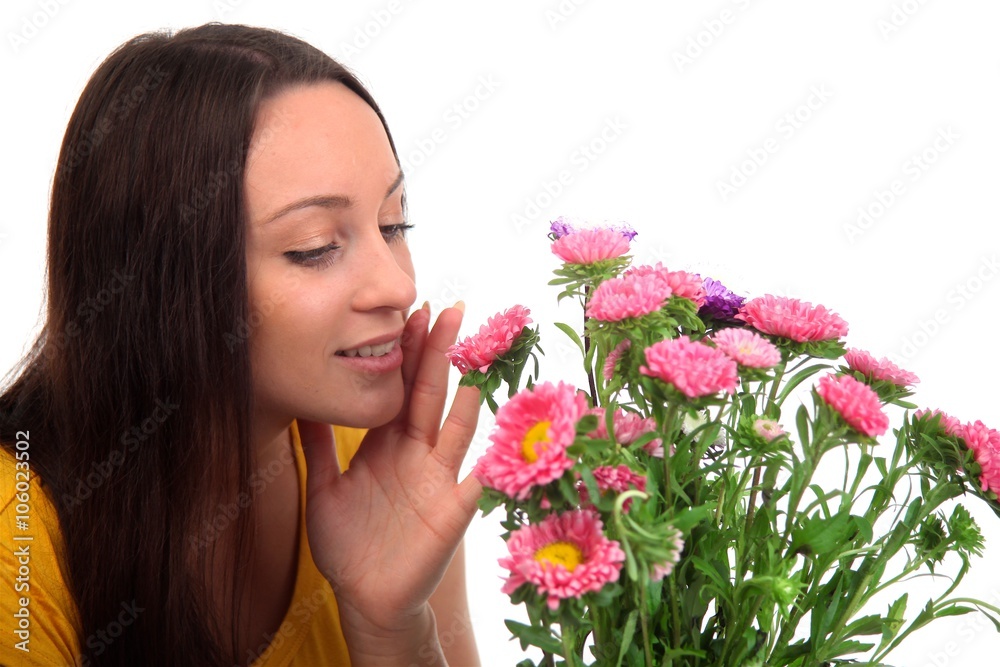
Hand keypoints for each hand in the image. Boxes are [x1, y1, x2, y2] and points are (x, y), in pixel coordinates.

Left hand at [297, 304, 481, 661]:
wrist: (365, 597)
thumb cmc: (348, 544)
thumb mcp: (324, 489)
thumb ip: (317, 447)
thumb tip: (302, 402)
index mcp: (386, 445)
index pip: (399, 388)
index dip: (406, 353)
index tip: (411, 312)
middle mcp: (416, 454)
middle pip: (429, 396)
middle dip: (438, 355)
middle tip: (449, 312)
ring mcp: (437, 481)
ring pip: (453, 431)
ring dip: (464, 400)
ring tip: (473, 365)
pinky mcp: (451, 512)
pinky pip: (474, 485)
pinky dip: (489, 465)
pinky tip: (500, 444)